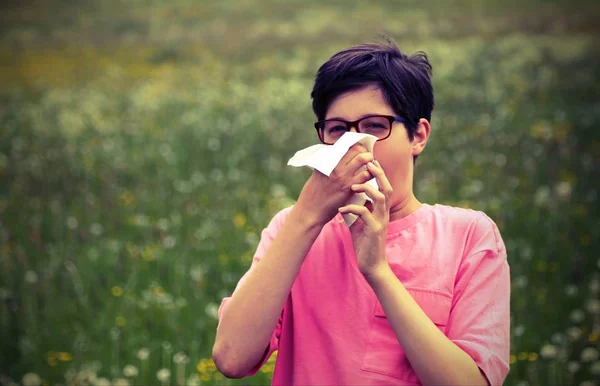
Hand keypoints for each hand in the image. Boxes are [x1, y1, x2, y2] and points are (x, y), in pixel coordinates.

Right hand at [295, 143, 374, 226]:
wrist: (310, 211)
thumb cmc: (312, 194)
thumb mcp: (318, 174)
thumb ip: (328, 165)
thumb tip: (337, 157)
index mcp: (327, 162)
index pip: (346, 146)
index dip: (356, 146)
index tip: (360, 150)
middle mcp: (336, 167)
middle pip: (357, 150)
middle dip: (366, 152)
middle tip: (368, 157)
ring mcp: (343, 177)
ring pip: (363, 160)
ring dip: (370, 161)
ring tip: (370, 166)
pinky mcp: (349, 189)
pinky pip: (365, 176)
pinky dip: (370, 174)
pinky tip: (369, 177)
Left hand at [338, 160, 392, 277]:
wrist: (371, 265)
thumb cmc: (365, 244)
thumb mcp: (359, 224)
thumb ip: (356, 211)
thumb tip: (345, 199)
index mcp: (381, 211)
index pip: (384, 188)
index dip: (379, 174)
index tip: (371, 161)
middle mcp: (383, 214)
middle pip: (387, 188)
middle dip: (379, 174)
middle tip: (369, 163)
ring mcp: (380, 221)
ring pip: (380, 197)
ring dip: (367, 189)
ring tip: (353, 186)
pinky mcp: (374, 230)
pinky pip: (365, 213)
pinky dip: (352, 208)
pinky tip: (342, 209)